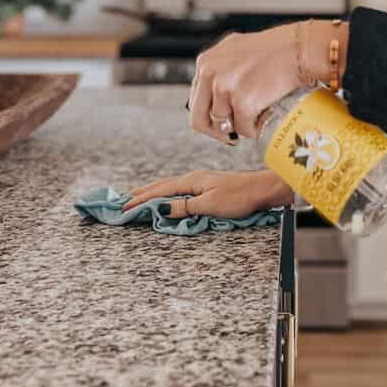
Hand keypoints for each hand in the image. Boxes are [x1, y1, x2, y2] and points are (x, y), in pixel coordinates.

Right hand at [121, 168, 292, 219]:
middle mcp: (192, 178)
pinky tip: (167, 195)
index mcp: (190, 181)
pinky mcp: (207, 186)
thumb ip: (184, 207)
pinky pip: (178, 188)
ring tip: (139, 195)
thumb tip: (160, 208)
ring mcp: (200, 181)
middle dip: (142, 192)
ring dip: (153, 191)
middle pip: (161, 186)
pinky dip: (166, 192)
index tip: (124, 206)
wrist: (261, 189)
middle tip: (124, 199)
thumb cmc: (238, 197)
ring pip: (169, 186)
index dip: (141, 199)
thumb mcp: (209, 205)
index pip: (159, 191)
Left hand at [188, 23, 302, 143]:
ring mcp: (225, 88)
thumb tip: (213, 96)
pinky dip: (255, 128)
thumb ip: (218, 70)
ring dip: (241, 126)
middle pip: (200, 120)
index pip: (195, 101)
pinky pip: (243, 129)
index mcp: (205, 62)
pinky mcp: (243, 102)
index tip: (223, 122)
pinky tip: (265, 116)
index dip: (210, 116)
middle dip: (217, 131)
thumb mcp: (234, 51)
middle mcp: (210, 74)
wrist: (297, 48)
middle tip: (232, 135)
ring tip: (258, 114)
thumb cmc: (273, 48)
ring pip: (224, 125)